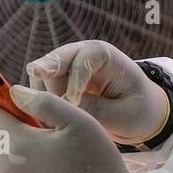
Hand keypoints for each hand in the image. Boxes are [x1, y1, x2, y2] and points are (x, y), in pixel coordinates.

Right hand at [26, 41, 168, 146]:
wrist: (136, 112)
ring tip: (51, 117)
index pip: (87, 57)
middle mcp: (82, 54)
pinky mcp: (54, 80)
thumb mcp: (123, 115)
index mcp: (107, 57)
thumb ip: (96, 108)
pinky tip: (44, 118)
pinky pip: (37, 87)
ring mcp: (66, 66)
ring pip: (42, 73)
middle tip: (37, 89)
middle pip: (57, 58)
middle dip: (47, 72)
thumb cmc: (136, 110)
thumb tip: (62, 104)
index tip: (73, 101)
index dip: (77, 77)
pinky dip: (37, 101)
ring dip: (42, 94)